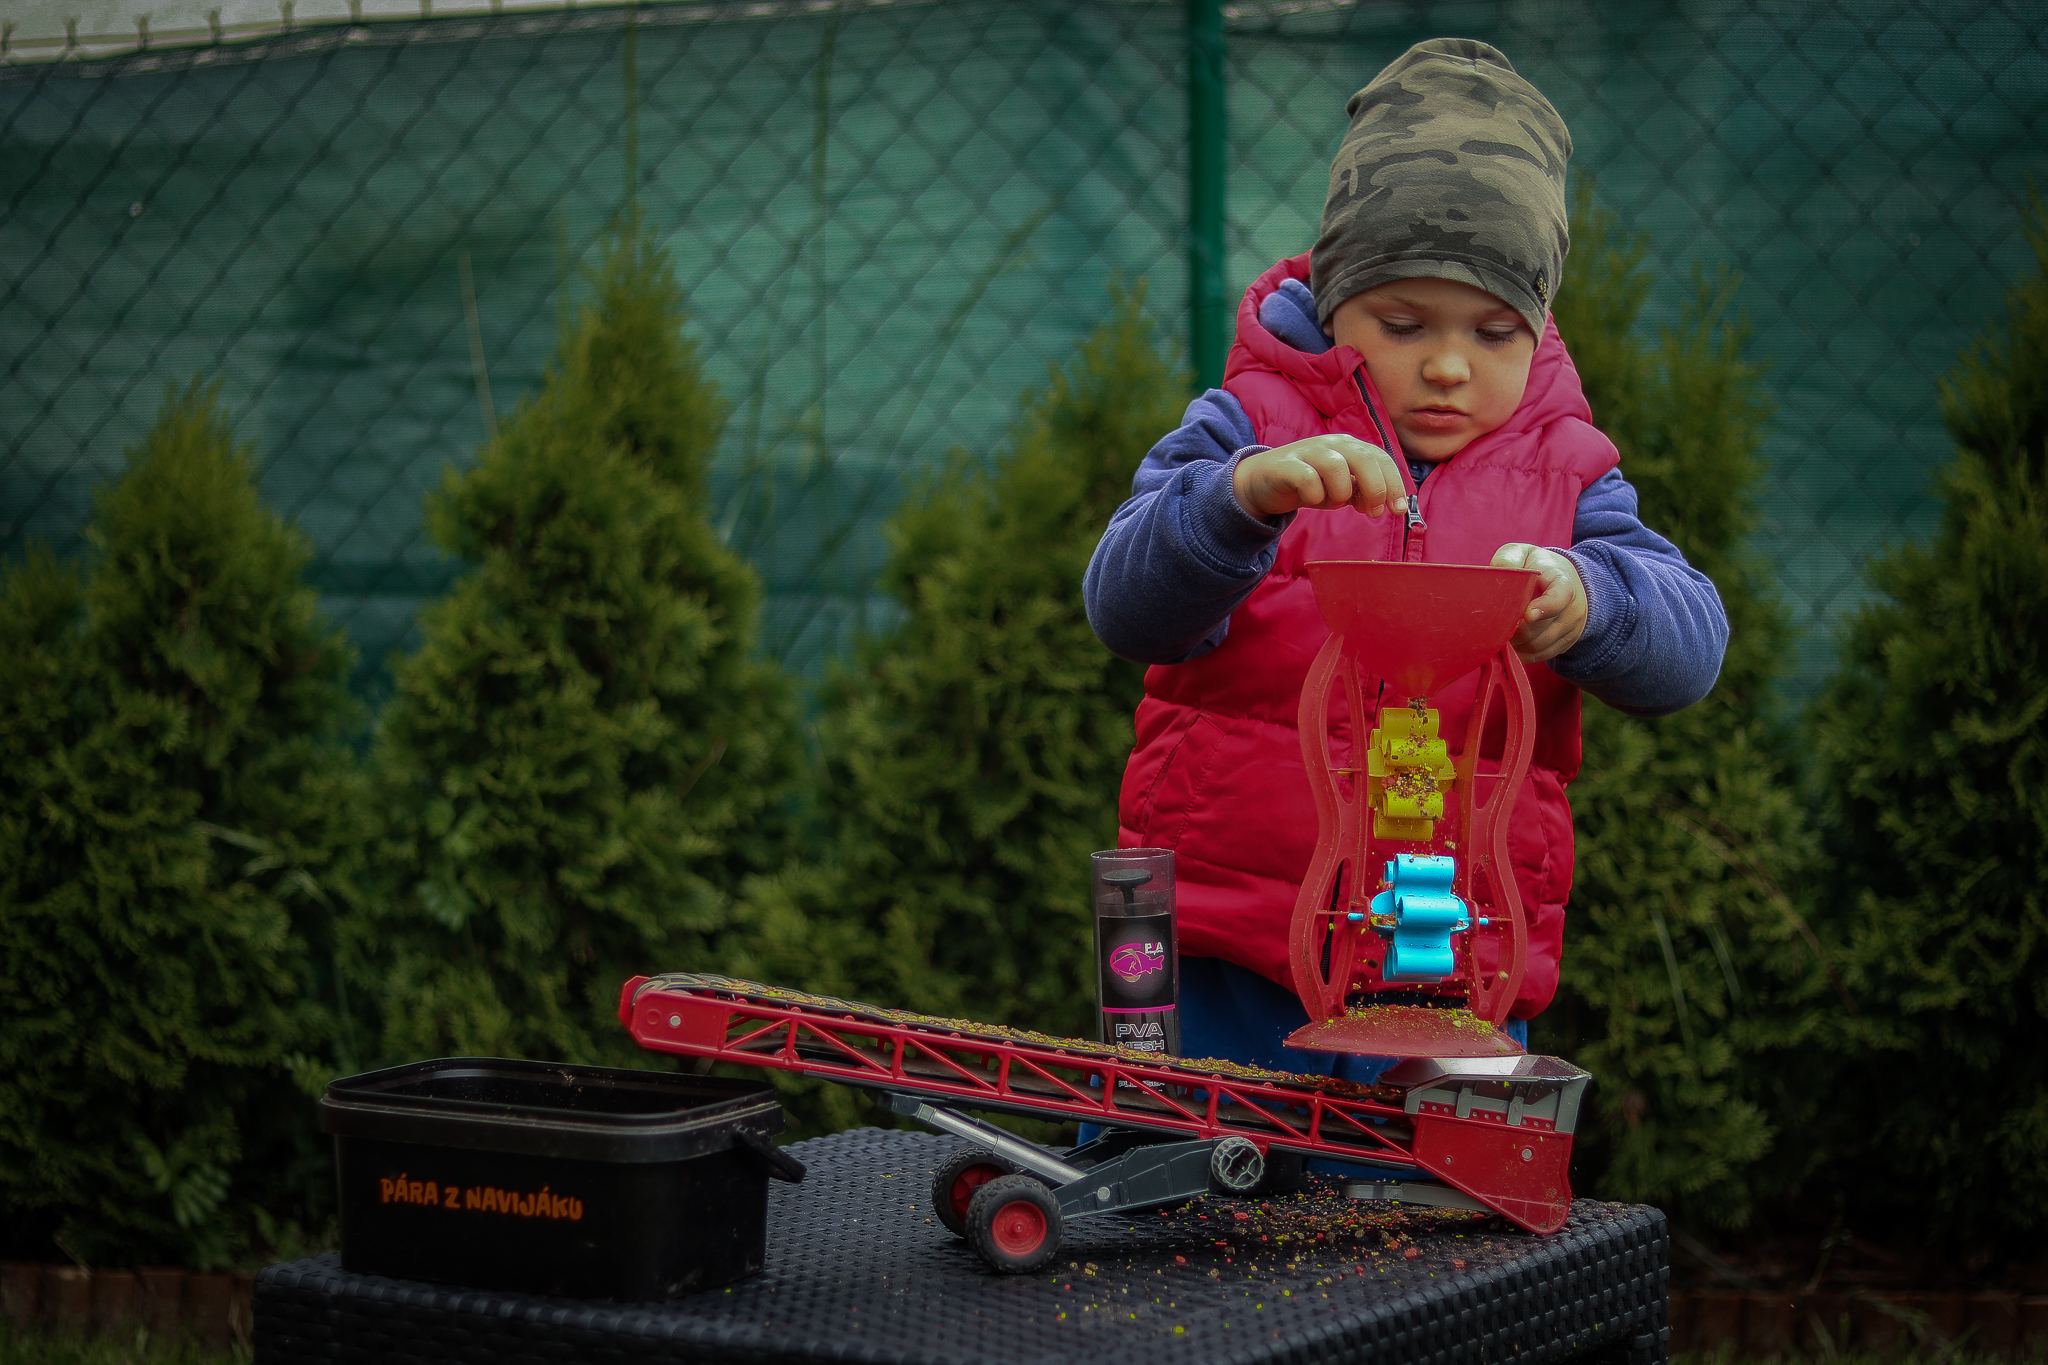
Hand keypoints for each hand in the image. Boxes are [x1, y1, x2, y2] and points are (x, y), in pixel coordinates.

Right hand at [1232, 435, 1407, 519]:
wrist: (1263, 481)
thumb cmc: (1308, 483)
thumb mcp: (1340, 489)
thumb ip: (1362, 493)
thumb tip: (1382, 505)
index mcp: (1350, 447)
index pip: (1381, 458)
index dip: (1394, 484)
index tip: (1398, 509)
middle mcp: (1332, 444)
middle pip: (1364, 458)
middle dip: (1376, 488)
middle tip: (1373, 513)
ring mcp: (1308, 452)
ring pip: (1336, 466)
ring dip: (1341, 492)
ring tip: (1334, 503)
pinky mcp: (1286, 465)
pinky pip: (1307, 478)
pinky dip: (1315, 494)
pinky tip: (1311, 500)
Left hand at [1491, 543, 1586, 662]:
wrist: (1565, 578)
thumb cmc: (1538, 566)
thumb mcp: (1524, 553)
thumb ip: (1509, 559)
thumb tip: (1496, 574)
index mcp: (1562, 581)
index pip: (1560, 597)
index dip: (1544, 608)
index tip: (1527, 615)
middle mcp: (1573, 608)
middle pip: (1540, 629)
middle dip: (1514, 629)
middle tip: (1496, 623)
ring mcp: (1571, 628)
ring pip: (1537, 646)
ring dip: (1515, 644)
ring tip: (1502, 631)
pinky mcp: (1565, 644)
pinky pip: (1540, 657)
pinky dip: (1521, 654)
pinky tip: (1510, 643)